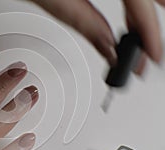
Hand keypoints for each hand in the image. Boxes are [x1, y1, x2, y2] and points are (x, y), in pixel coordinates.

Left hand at [33, 0, 163, 73]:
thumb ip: (85, 21)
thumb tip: (108, 48)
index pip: (142, 0)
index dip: (150, 32)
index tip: (151, 57)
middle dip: (151, 25)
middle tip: (149, 51)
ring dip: (143, 16)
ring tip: (141, 39)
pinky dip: (132, 4)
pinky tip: (130, 17)